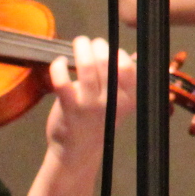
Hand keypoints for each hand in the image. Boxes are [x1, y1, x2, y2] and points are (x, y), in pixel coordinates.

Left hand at [47, 36, 131, 155]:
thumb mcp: (118, 104)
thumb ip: (125, 82)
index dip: (117, 53)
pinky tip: (59, 62)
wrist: (78, 152)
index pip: (128, 68)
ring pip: (87, 67)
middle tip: (90, 43)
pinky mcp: (70, 108)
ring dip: (81, 48)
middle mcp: (112, 101)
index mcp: (127, 99)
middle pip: (107, 62)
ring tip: (78, 43)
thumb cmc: (98, 122)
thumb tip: (135, 55)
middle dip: (98, 45)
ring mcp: (90, 106)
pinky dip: (59, 67)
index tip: (109, 50)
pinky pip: (62, 82)